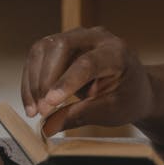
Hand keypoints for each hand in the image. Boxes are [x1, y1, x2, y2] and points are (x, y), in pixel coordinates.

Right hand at [21, 27, 154, 135]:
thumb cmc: (127, 99)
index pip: (87, 62)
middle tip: (41, 111)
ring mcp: (77, 37)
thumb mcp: (111, 111)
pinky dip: (30, 80)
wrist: (133, 87)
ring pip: (43, 50)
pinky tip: (31, 102)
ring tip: (34, 110)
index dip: (67, 82)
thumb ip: (81, 115)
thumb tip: (47, 127)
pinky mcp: (61, 44)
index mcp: (116, 52)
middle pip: (60, 47)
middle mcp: (96, 37)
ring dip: (33, 81)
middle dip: (45, 80)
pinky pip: (37, 57)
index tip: (50, 103)